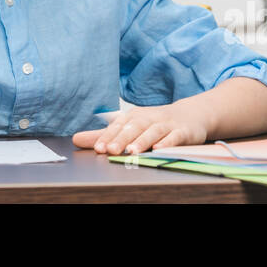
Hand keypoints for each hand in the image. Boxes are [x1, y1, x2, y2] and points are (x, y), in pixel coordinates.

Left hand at [72, 102, 209, 155]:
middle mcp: (148, 118)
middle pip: (134, 127)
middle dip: (122, 139)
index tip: (97, 148)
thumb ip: (104, 134)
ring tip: (132, 151)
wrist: (189, 115)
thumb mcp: (129, 125)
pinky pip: (175, 137)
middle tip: (110, 151)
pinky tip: (160, 150)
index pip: (118, 126)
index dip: (108, 137)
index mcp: (133, 116)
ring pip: (153, 132)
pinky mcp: (183, 131)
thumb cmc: (154, 122)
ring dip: (143, 141)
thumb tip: (76, 139)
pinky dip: (168, 143)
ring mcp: (166, 124)